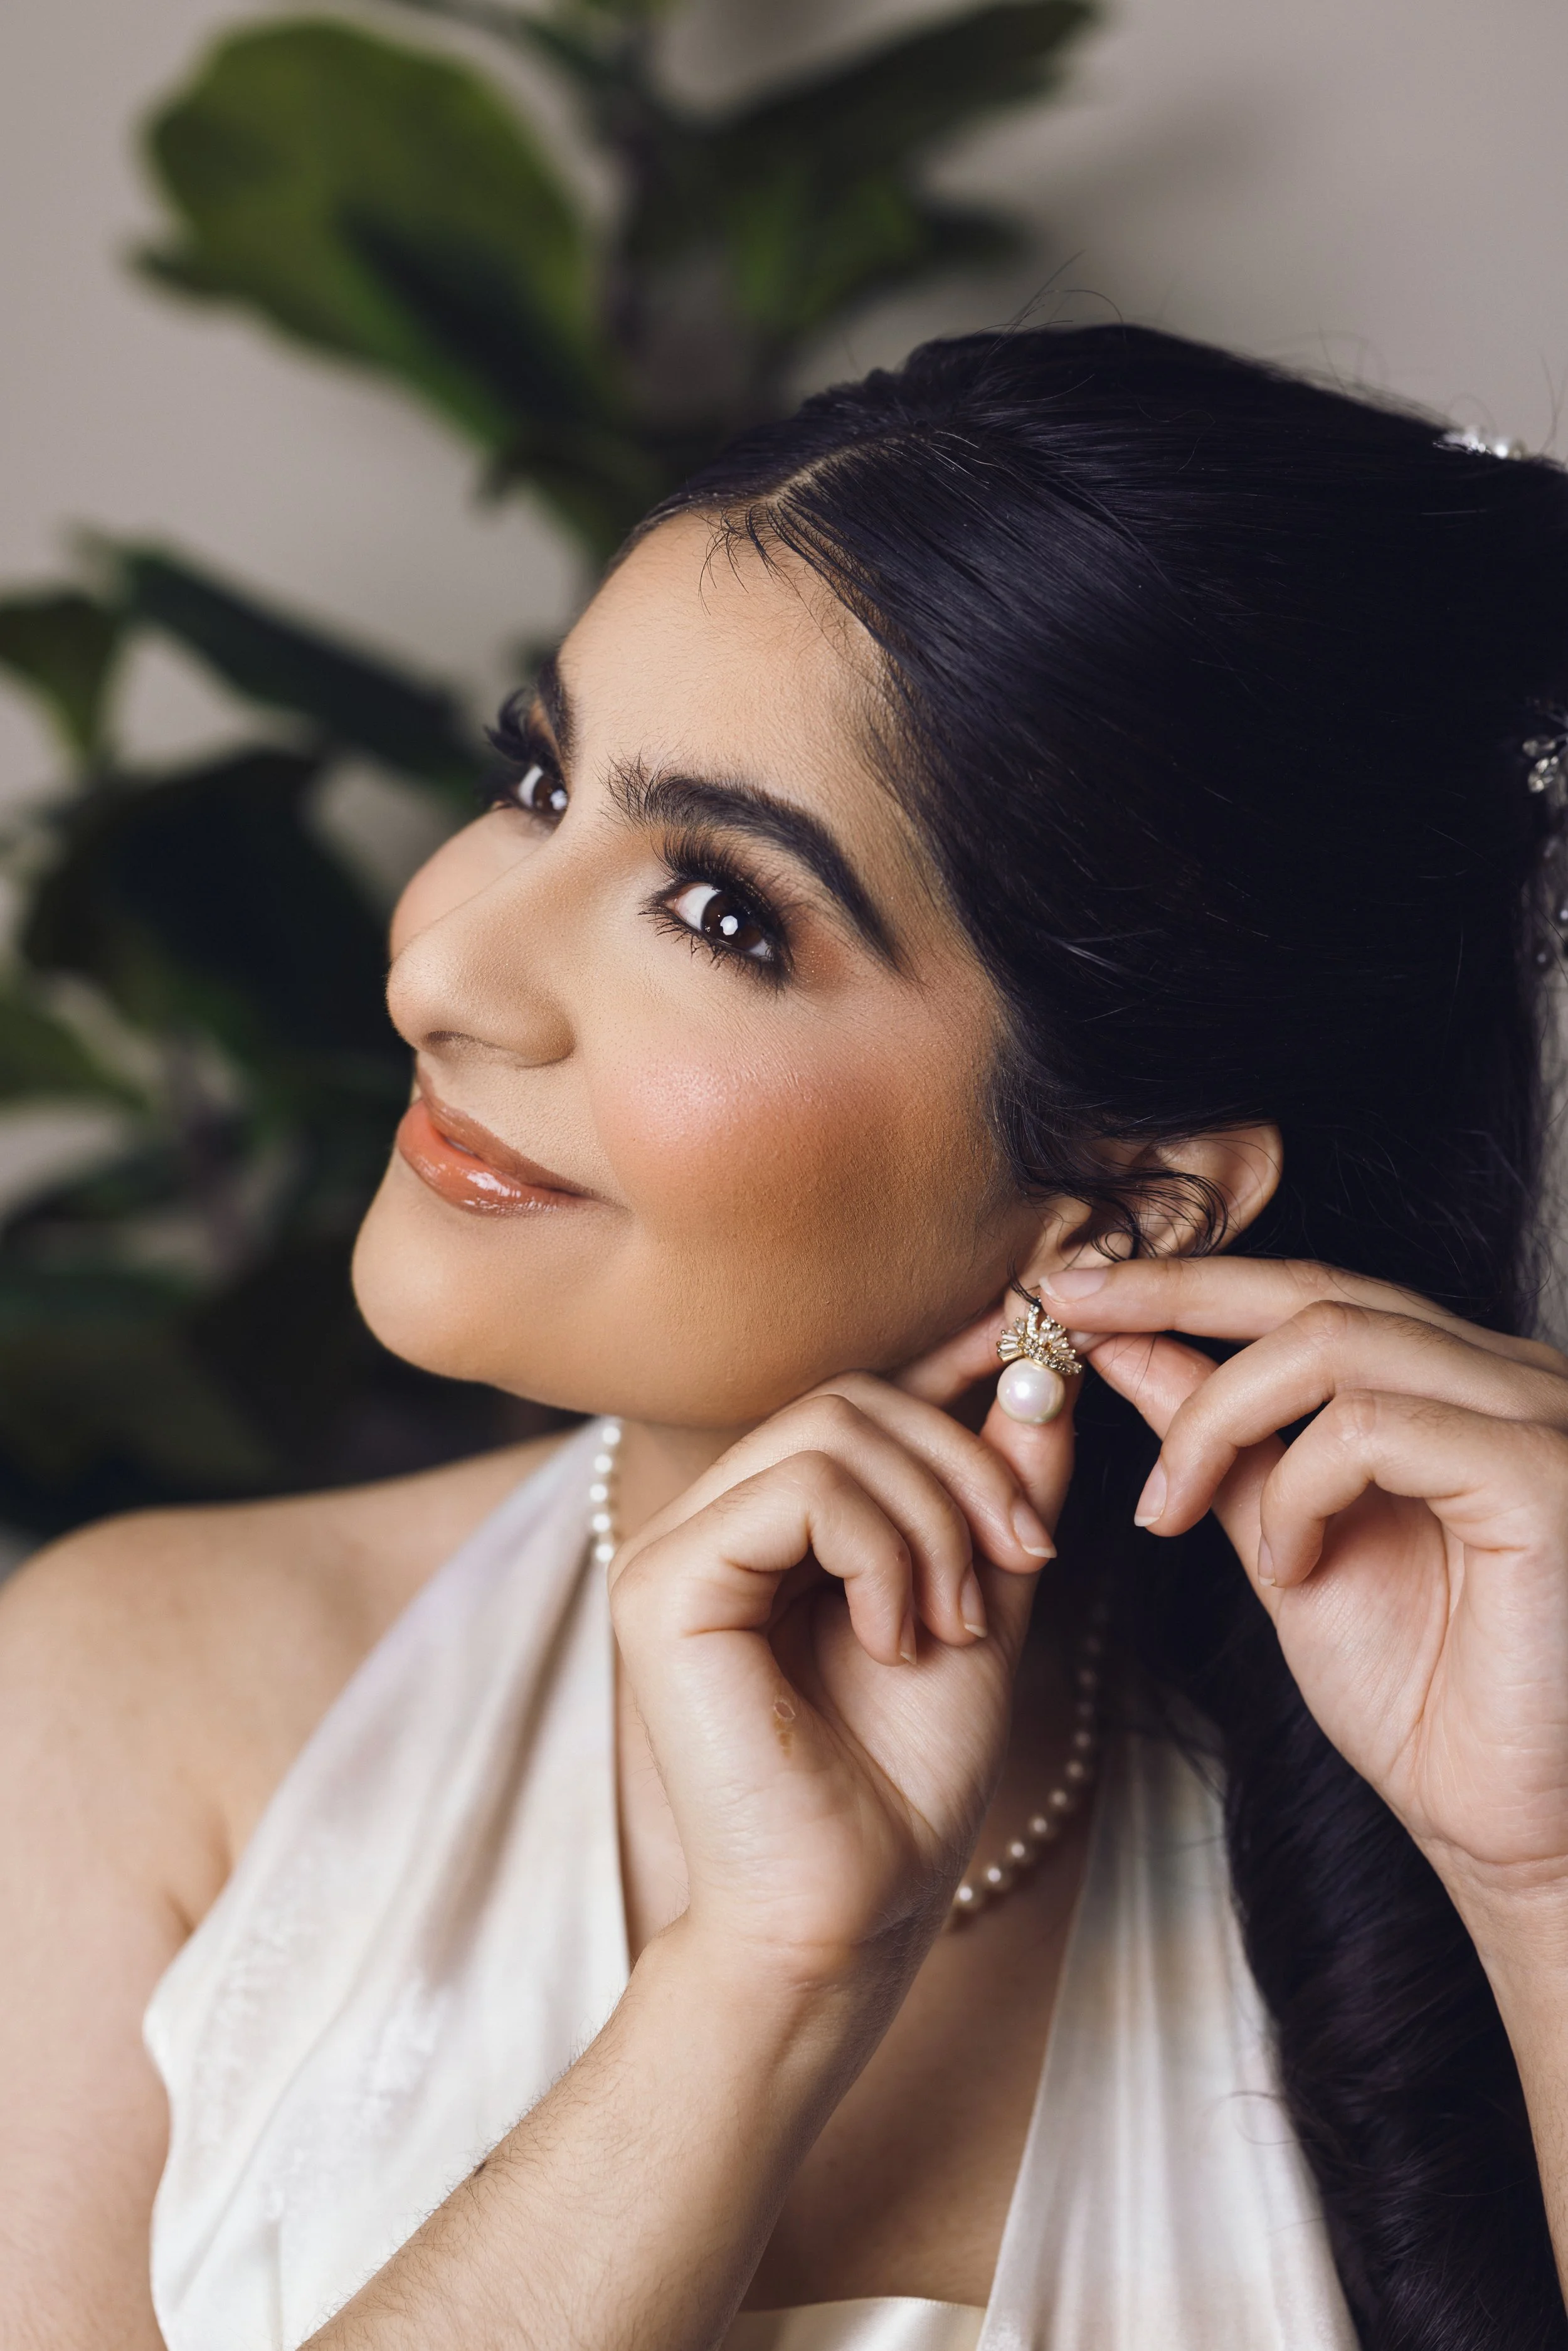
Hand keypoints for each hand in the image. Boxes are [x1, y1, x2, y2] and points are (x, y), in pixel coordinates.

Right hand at [609, 1359, 1067, 1983]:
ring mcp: (671, 1550)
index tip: (1042, 1353)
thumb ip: (1002, 1493)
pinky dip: (881, 1553)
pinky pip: (799, 1491)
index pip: (856, 1399)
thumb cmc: (905, 1782)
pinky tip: (895, 1639)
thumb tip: (1050, 1374)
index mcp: (767, 1528)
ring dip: (933, 1521)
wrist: (848, 1913)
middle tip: (1024, 1556)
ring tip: (954, 1623)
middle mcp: (708, 1525)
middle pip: (848, 1399)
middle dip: (963, 1462)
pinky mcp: (663, 1585)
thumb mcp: (981, 1603)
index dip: (948, 1364)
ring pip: (829, 1431)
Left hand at [1050, 1256, 1567, 1910]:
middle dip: (1171, 1294)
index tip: (1066, 1288)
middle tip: (1063, 1316)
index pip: (1310, 1293)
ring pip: (1334, 1342)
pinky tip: (1291, 1566)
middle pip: (1317, 1292)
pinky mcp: (1541, 1478)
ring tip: (1174, 1511)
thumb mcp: (1286, 1547)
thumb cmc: (1426, 1701)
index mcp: (1458, 1386)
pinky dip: (1299, 1487)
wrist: (1511, 1828)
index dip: (1184, 1280)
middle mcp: (1510, 1379)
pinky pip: (1377, 1428)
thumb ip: (1220, 1447)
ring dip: (1218, 1421)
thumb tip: (1122, 1349)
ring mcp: (1537, 1417)